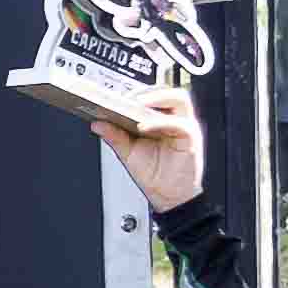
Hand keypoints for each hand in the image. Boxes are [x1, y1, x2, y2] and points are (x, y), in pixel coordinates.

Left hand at [98, 84, 206, 213]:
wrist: (169, 197)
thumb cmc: (154, 174)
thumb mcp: (128, 153)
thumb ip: (114, 136)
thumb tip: (97, 122)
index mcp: (159, 118)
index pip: (150, 95)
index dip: (134, 91)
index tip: (113, 95)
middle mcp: (173, 118)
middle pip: (166, 91)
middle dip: (145, 91)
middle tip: (124, 98)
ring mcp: (183, 126)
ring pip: (178, 98)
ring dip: (156, 98)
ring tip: (135, 104)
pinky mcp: (190, 137)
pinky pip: (178, 123)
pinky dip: (160, 122)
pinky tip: (143, 126)